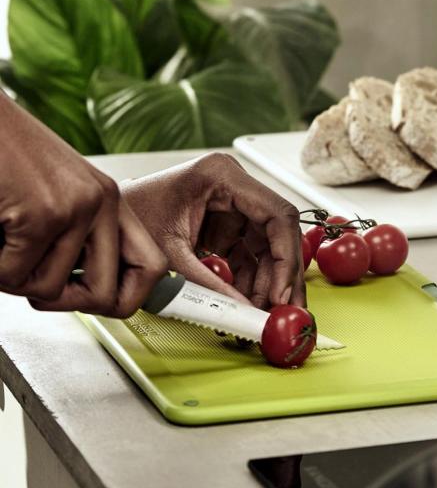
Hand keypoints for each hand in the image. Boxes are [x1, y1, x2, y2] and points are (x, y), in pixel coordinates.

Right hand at [0, 94, 167, 316]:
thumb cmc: (9, 157)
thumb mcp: (59, 195)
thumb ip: (79, 236)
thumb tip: (92, 292)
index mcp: (110, 201)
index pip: (153, 267)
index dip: (129, 298)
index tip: (107, 306)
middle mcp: (102, 203)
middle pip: (109, 295)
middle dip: (65, 303)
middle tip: (34, 280)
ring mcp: (76, 209)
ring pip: (51, 290)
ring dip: (16, 277)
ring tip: (6, 240)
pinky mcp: (43, 215)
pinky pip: (15, 276)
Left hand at [122, 153, 305, 308]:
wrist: (100, 220)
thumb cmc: (128, 219)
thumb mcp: (169, 254)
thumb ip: (209, 282)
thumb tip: (242, 309)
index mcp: (222, 175)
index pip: (276, 215)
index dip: (285, 256)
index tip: (281, 292)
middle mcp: (233, 185)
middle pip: (276, 232)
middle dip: (281, 274)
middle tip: (283, 309)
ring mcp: (231, 203)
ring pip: (266, 245)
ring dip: (266, 281)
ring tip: (261, 312)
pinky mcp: (224, 222)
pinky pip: (248, 252)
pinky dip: (249, 279)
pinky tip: (246, 301)